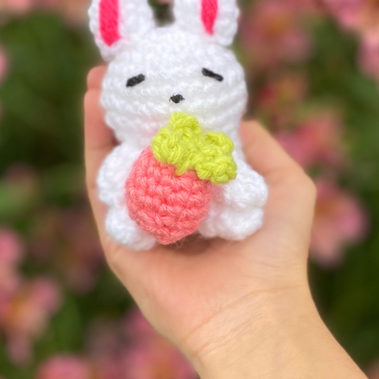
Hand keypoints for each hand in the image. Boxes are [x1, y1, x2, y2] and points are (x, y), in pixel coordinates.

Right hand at [85, 66, 315, 365]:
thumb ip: (258, 144)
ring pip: (116, 160)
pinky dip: (95, 145)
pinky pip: (101, 186)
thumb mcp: (284, 182)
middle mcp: (170, 204)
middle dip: (130, 107)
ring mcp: (141, 221)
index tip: (161, 70)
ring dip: (103, 118)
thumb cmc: (276, 250)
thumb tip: (229, 118)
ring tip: (98, 77)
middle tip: (119, 68)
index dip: (168, 105)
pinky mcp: (118, 238)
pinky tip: (94, 108)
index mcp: (204, 194)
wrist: (254, 311)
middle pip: (141, 147)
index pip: (178, 142)